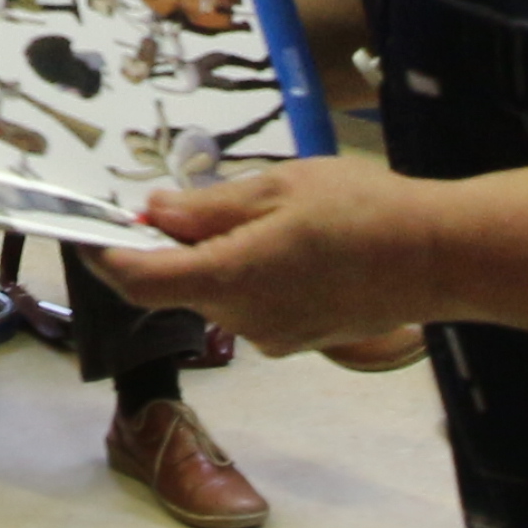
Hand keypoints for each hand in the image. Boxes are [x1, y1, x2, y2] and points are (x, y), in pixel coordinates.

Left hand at [94, 160, 443, 357]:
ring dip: (219, 260)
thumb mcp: (279, 188)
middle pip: (180, 286)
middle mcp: (243, 319)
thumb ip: (209, 207)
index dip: (104, 259)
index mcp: (229, 278)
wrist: (440, 258)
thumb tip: (154, 214)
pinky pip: (255, 306)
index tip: (88, 234)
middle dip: (173, 248)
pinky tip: (294, 245)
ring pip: (220, 294)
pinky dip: (253, 276)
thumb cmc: (362, 211)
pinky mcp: (300, 340)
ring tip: (266, 215)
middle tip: (188, 203)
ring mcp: (273, 336)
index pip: (139, 282)